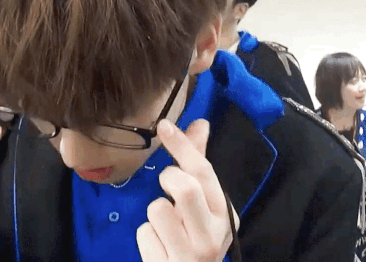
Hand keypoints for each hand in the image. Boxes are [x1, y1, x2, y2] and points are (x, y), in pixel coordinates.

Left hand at [136, 118, 238, 261]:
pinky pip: (144, 233)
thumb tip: (201, 123)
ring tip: (166, 225)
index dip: (182, 145)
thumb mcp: (202, 204)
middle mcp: (214, 236)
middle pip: (186, 188)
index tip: (164, 125)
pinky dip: (147, 234)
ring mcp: (191, 256)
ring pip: (159, 209)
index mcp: (225, 214)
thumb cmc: (194, 237)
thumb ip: (198, 163)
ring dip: (155, 212)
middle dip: (169, 179)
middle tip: (168, 188)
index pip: (204, 171)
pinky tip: (159, 246)